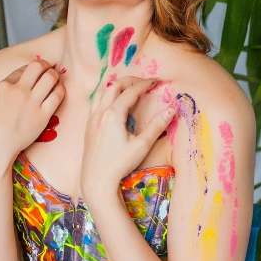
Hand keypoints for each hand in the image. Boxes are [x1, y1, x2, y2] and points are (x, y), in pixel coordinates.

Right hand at [0, 58, 64, 166]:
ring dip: (54, 76)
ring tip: (55, 79)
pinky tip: (58, 92)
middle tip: (48, 70)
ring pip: (50, 78)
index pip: (22, 69)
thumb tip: (6, 96)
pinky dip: (60, 90)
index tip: (34, 73)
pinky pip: (57, 96)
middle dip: (45, 65)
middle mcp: (18, 90)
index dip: (30, 69)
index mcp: (2, 86)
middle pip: (38, 67)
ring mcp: (31, 103)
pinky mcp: (42, 116)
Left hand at [80, 75, 175, 199]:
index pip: (130, 92)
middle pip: (114, 86)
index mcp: (113, 114)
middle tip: (144, 82)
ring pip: (102, 91)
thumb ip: (157, 126)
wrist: (97, 180)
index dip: (144, 84)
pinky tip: (113, 101)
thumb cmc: (120, 164)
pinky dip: (105, 94)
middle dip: (130, 80)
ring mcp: (92, 118)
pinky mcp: (88, 125)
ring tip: (129, 87)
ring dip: (115, 85)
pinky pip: (95, 101)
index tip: (155, 81)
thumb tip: (172, 109)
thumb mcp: (142, 145)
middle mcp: (100, 112)